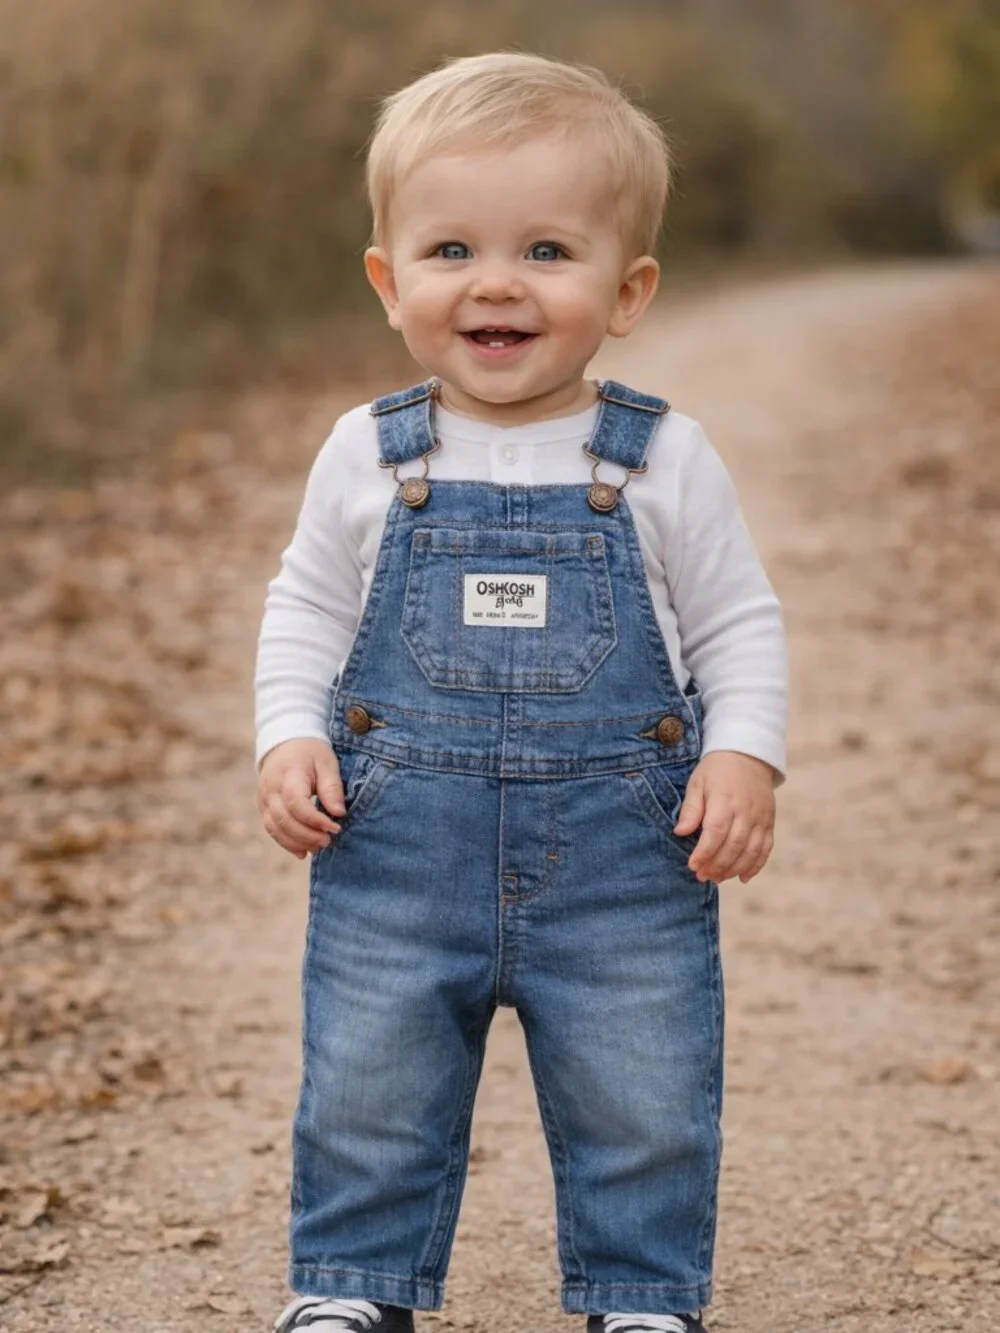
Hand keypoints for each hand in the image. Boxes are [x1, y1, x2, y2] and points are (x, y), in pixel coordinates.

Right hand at [257, 738, 345, 859]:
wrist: (285, 744)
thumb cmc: (310, 753)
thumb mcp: (327, 763)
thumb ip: (332, 787)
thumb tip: (339, 813)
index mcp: (288, 774)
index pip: (296, 802)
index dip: (315, 819)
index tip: (335, 827)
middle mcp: (271, 789)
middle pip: (284, 819)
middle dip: (307, 835)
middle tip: (328, 841)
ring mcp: (264, 799)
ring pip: (275, 828)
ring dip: (296, 842)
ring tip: (318, 848)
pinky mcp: (264, 808)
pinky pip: (272, 829)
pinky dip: (286, 843)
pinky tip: (303, 852)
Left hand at [673, 750, 776, 883]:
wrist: (748, 755)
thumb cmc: (716, 770)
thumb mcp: (697, 783)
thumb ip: (690, 809)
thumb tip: (680, 832)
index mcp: (724, 800)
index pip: (715, 833)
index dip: (704, 853)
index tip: (692, 865)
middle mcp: (745, 811)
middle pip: (734, 846)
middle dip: (717, 866)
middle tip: (702, 877)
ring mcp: (760, 818)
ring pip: (751, 851)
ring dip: (734, 869)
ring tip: (717, 878)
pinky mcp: (769, 822)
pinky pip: (766, 848)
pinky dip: (756, 865)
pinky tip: (743, 877)